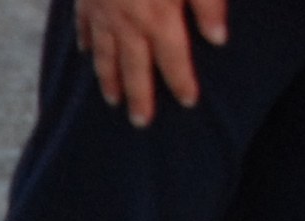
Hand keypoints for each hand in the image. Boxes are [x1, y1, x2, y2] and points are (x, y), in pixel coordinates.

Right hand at [74, 0, 225, 125]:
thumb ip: (208, 3)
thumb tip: (219, 39)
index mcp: (158, 17)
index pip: (173, 58)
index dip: (182, 81)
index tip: (188, 102)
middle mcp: (127, 23)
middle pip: (135, 67)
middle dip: (140, 96)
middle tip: (141, 123)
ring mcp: (102, 13)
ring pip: (105, 55)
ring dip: (109, 80)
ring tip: (113, 101)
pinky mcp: (86, 0)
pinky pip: (85, 29)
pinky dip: (86, 45)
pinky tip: (86, 55)